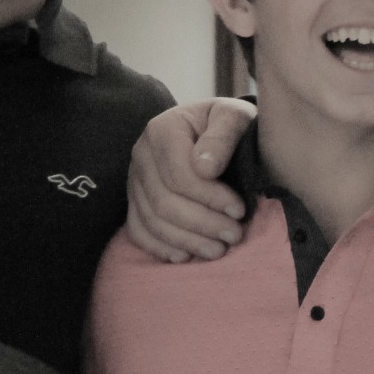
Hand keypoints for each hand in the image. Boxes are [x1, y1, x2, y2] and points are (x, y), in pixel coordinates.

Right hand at [126, 98, 255, 261]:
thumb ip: (224, 135)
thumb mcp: (234, 117)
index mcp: (163, 129)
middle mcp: (141, 154)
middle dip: (202, 224)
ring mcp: (134, 179)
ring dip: (186, 241)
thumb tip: (206, 168)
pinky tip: (185, 256)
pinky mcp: (135, 199)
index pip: (179, 175)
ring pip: (152, 220)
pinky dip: (160, 247)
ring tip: (218, 250)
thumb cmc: (228, 123)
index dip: (210, 197)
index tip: (239, 210)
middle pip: (164, 202)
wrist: (215, 127)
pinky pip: (138, 230)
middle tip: (234, 236)